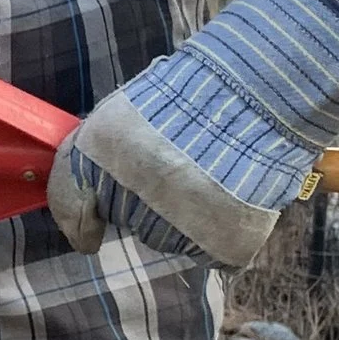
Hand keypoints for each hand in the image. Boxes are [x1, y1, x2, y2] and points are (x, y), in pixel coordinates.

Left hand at [46, 0, 338, 271]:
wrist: (267, 89)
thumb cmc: (198, 91)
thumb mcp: (130, 108)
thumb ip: (101, 153)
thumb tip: (89, 207)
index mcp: (99, 153)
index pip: (71, 205)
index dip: (79, 221)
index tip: (88, 235)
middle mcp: (131, 196)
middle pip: (130, 220)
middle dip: (149, 199)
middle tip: (183, 163)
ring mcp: (178, 227)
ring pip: (171, 237)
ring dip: (188, 214)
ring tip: (215, 170)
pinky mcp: (222, 244)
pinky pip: (214, 250)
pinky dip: (225, 231)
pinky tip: (237, 194)